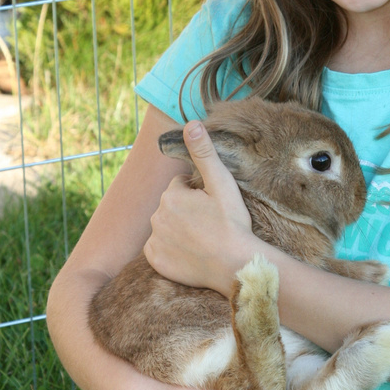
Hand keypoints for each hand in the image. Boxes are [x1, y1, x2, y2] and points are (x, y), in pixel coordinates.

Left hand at [143, 120, 254, 294]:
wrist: (234, 265)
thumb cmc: (232, 224)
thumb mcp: (222, 184)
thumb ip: (204, 153)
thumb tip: (191, 124)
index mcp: (172, 196)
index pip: (180, 186)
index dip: (198, 194)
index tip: (213, 207)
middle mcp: (157, 216)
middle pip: (171, 205)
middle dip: (187, 210)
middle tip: (210, 223)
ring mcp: (155, 240)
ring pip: (165, 225)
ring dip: (178, 228)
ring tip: (202, 239)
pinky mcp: (155, 260)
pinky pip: (159, 248)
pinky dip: (170, 249)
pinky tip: (190, 253)